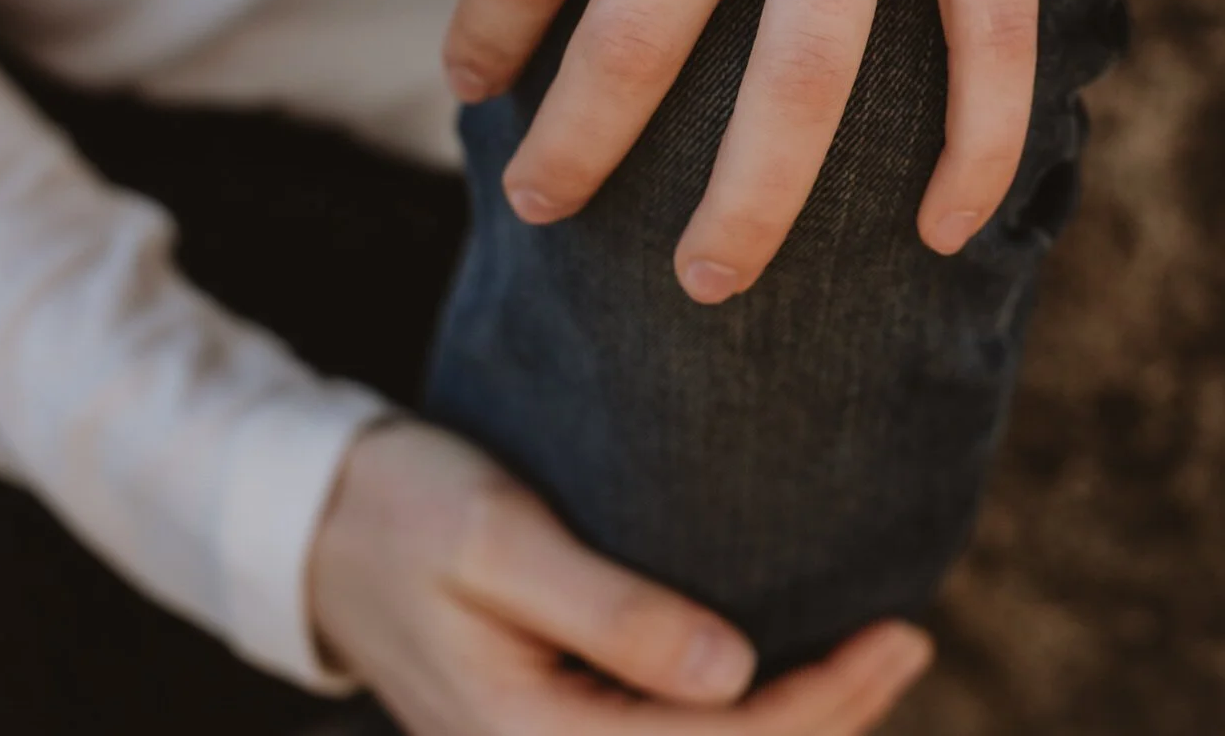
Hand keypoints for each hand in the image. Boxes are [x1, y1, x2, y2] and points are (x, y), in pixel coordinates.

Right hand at [309, 421, 932, 735]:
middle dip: (827, 720)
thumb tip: (732, 672)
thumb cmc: (405, 511)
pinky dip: (739, 716)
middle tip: (907, 640)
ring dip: (792, 726)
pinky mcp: (553, 727)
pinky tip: (790, 671)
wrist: (316, 527)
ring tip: (874, 660)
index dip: (821, 705)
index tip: (899, 633)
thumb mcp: (499, 541)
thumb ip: (611, 612)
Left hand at [395, 0, 1109, 300]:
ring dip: (750, 203)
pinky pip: (993, 41)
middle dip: (576, 150)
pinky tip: (939, 231)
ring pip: (806, 79)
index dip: (484, 40)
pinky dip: (980, 149)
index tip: (474, 91)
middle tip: (546, 210)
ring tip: (706, 283)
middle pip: (638, 42)